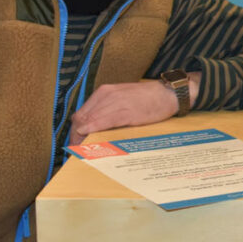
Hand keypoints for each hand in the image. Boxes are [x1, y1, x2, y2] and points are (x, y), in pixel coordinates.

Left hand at [68, 77, 193, 144]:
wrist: (168, 94)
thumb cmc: (147, 98)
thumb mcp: (122, 97)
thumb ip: (107, 107)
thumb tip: (93, 124)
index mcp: (104, 92)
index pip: (81, 112)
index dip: (75, 129)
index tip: (75, 141)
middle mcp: (107, 95)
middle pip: (82, 118)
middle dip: (75, 135)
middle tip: (76, 148)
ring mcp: (116, 103)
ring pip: (90, 120)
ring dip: (83, 136)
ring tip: (81, 149)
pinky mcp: (126, 112)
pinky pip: (104, 122)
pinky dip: (94, 130)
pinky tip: (89, 138)